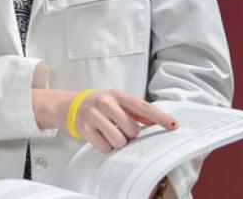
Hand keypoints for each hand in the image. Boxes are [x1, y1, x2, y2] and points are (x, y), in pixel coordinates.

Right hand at [32, 88, 176, 153]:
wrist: (69, 105)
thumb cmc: (99, 105)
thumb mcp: (117, 102)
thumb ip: (136, 111)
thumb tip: (156, 120)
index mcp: (117, 94)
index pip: (143, 107)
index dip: (160, 117)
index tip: (173, 125)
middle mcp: (105, 102)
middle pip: (132, 130)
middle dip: (129, 134)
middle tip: (120, 128)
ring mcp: (93, 115)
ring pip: (119, 141)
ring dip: (117, 141)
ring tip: (109, 133)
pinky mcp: (84, 128)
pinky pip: (105, 147)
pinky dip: (105, 146)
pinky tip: (100, 136)